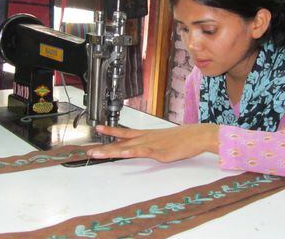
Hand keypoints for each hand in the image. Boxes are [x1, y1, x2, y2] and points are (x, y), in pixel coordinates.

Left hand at [87, 123, 218, 161]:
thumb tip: (149, 147)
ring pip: (126, 147)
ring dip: (110, 151)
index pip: (125, 133)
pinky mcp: (158, 151)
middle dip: (104, 146)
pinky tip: (121, 153)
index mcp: (147, 135)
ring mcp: (151, 144)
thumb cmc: (184, 138)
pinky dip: (130, 152)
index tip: (98, 129)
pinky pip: (142, 152)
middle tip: (87, 149)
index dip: (111, 132)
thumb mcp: (166, 140)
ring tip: (95, 153)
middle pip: (121, 142)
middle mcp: (146, 138)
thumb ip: (155, 144)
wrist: (197, 135)